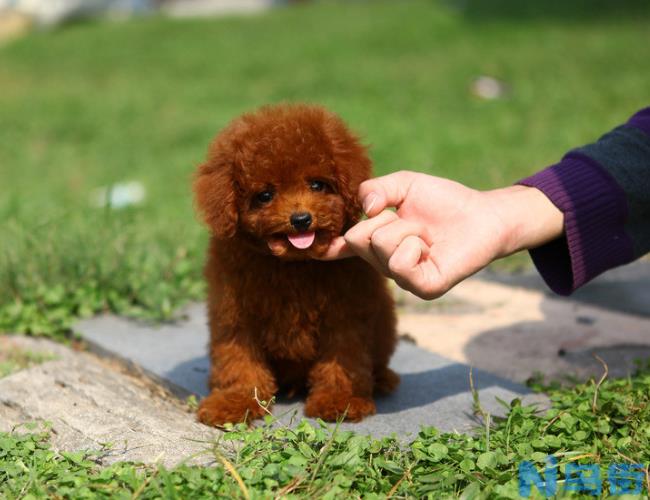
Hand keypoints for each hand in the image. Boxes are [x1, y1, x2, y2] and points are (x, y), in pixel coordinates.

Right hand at [320, 171, 562, 298]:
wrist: (484, 214)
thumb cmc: (444, 201)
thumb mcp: (404, 185)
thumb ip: (375, 189)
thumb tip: (364, 207)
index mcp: (375, 243)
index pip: (339, 248)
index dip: (318, 247)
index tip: (293, 247)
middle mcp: (383, 264)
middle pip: (358, 239)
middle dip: (384, 220)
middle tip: (410, 221)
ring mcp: (403, 279)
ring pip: (380, 247)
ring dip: (406, 229)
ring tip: (426, 233)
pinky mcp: (424, 288)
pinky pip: (402, 264)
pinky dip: (415, 244)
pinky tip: (430, 246)